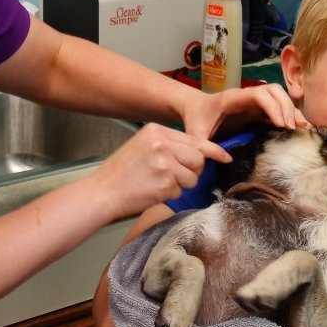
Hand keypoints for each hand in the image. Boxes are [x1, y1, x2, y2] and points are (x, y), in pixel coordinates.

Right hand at [88, 123, 227, 220]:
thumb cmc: (120, 173)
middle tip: (176, 177)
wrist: (102, 192)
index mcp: (156, 131)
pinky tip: (152, 191)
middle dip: (193, 171)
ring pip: (192, 177)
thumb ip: (167, 145)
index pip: (194, 140)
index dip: (213, 150)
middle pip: (198, 158)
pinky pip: (181, 191)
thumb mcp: (141, 146)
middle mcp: (162, 144)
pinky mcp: (166, 183)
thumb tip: (197, 154)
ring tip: (158, 184)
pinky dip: (170, 195)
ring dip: (181, 185)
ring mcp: (165, 163)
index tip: (225, 157)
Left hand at [180, 83, 308, 141]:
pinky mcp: (257, 109)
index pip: (259, 94)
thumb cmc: (195, 120)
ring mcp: (253, 102)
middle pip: (274, 91)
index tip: (281, 124)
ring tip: (300, 128)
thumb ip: (204, 146)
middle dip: (286, 107)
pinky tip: (298, 127)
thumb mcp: (195, 134)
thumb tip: (225, 160)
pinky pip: (277, 108)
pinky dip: (289, 115)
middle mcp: (246, 96)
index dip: (272, 107)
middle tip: (292, 128)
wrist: (194, 109)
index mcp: (233, 98)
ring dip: (291, 109)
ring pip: (279, 96)